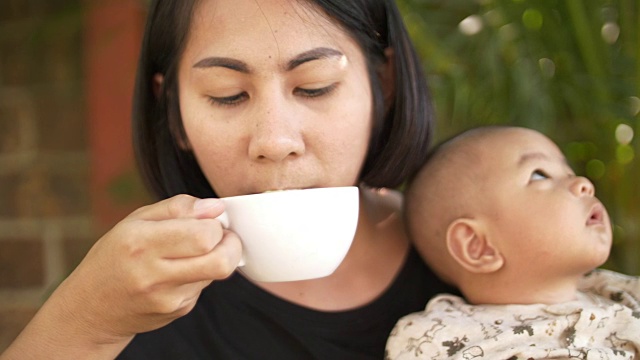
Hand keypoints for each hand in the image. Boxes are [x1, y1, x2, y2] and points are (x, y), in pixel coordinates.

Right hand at [2, 195, 241, 358]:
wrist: (93, 307)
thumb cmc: (116, 255)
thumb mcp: (136, 220)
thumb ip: (178, 208)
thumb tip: (215, 207)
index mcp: (140, 243)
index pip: (203, 235)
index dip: (215, 225)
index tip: (208, 221)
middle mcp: (153, 274)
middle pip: (220, 261)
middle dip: (230, 244)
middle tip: (220, 236)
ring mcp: (167, 298)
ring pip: (217, 273)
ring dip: (216, 258)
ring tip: (194, 252)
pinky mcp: (178, 311)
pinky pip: (205, 287)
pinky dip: (201, 274)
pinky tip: (180, 272)